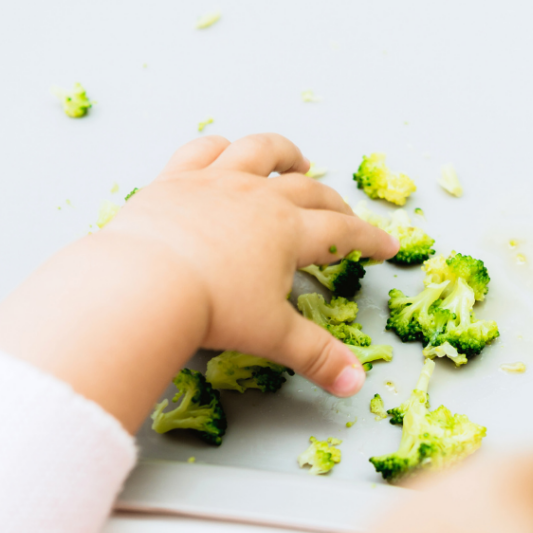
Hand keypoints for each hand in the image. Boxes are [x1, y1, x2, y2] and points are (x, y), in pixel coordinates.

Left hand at [0, 133, 397, 431]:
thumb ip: (317, 356)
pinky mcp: (175, 178)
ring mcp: (216, 181)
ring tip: (297, 163)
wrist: (146, 283)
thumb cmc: (214, 309)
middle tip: (344, 217)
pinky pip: (203, 150)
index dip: (368, 238)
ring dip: (284, 155)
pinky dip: (220, 148)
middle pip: (308, 192)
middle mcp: (258, 196)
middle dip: (334, 205)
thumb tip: (355, 384)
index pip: (342, 231)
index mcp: (289, 231)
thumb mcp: (274, 335)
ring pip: (259, 152)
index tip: (386, 245)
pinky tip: (227, 153)